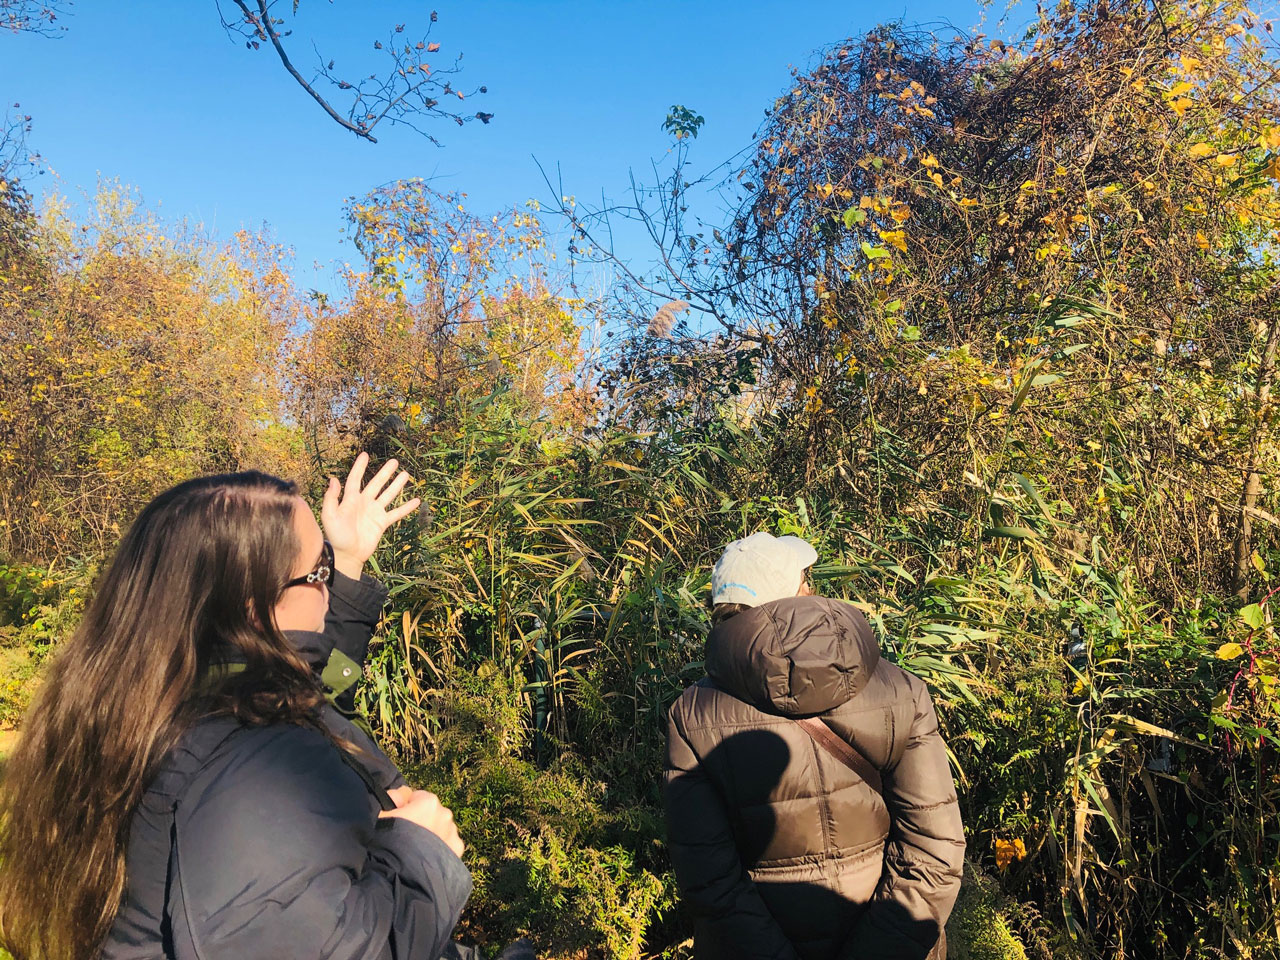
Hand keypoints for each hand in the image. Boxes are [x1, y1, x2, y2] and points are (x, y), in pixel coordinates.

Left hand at [321, 452, 420, 578]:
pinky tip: (416, 500)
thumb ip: (331, 498)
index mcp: (350, 499)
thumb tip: (334, 479)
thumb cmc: (336, 536)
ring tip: (406, 475)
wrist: (348, 555)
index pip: (355, 479)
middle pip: (376, 484)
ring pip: (388, 495)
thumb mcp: (329, 516)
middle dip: (385, 472)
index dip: (360, 467)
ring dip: (397, 485)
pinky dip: (406, 507)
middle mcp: (364, 503)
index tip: (365, 455)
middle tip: (394, 462)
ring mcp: (374, 512)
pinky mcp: (382, 523)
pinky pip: (396, 513)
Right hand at [378, 789, 464, 858]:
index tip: (398, 820)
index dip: (406, 808)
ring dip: (432, 835)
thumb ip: (392, 798)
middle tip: (407, 837)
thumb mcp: (382, 815)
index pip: (417, 798)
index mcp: (428, 802)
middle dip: (421, 821)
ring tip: (416, 850)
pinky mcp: (457, 850)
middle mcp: (445, 814)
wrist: (403, 874)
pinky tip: (427, 858)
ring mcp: (453, 833)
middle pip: (431, 813)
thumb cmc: (389, 842)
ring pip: (441, 829)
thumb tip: (401, 795)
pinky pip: (447, 844)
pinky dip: (440, 849)